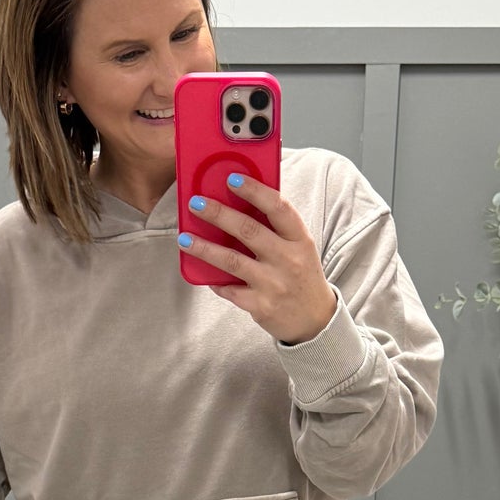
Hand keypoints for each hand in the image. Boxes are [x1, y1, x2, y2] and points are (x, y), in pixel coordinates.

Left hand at [180, 174, 337, 344]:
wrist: (315, 320)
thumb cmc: (301, 276)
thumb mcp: (299, 248)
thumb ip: (275, 229)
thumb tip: (238, 203)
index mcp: (300, 239)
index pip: (278, 208)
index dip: (255, 191)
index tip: (232, 179)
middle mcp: (288, 259)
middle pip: (248, 230)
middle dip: (219, 214)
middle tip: (196, 203)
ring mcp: (274, 284)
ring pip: (232, 261)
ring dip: (204, 248)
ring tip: (184, 238)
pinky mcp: (261, 306)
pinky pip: (230, 290)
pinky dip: (215, 281)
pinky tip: (203, 274)